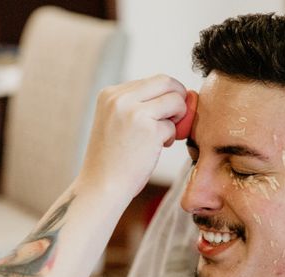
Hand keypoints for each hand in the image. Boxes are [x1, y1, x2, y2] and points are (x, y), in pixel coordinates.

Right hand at [79, 75, 194, 198]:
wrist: (101, 187)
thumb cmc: (113, 159)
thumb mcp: (118, 122)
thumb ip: (140, 105)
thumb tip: (183, 93)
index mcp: (110, 94)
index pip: (151, 81)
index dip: (164, 97)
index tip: (163, 116)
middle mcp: (120, 98)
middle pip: (166, 82)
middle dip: (178, 100)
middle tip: (174, 121)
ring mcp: (134, 112)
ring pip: (176, 100)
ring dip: (176, 119)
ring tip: (161, 139)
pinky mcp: (148, 129)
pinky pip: (173, 126)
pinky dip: (169, 139)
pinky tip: (153, 151)